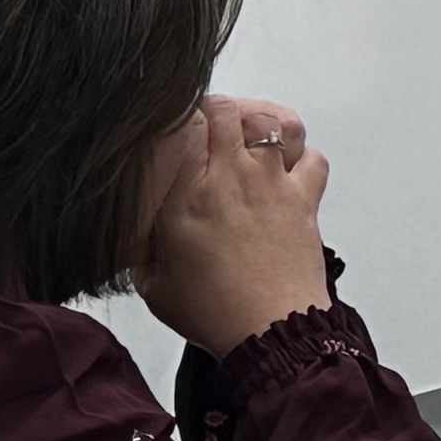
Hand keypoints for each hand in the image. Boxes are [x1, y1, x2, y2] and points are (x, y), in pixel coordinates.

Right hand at [135, 96, 334, 358]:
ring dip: (259, 126)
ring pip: (272, 121)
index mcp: (188, 194)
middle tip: (205, 131)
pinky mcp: (305, 198)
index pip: (184, 123)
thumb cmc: (213, 311)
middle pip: (226, 110)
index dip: (176, 116)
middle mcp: (233, 177)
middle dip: (214, 111)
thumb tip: (128, 231)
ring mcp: (273, 183)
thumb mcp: (153, 283)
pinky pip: (312, 157)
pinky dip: (301, 159)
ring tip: (247, 144)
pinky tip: (285, 174)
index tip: (170, 127)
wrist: (270, 331)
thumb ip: (138, 248)